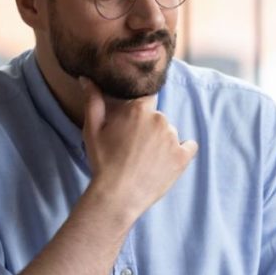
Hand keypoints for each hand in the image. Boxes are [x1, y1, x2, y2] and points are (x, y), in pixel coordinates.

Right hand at [80, 77, 197, 220]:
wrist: (117, 195)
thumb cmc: (103, 162)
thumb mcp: (92, 129)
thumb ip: (93, 101)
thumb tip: (86, 79)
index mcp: (139, 109)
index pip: (147, 99)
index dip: (140, 112)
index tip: (134, 126)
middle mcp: (159, 119)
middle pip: (158, 117)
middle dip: (148, 129)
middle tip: (134, 148)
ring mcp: (173, 138)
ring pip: (170, 133)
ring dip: (162, 141)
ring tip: (146, 160)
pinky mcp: (183, 156)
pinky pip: (189, 146)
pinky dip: (181, 152)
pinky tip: (166, 162)